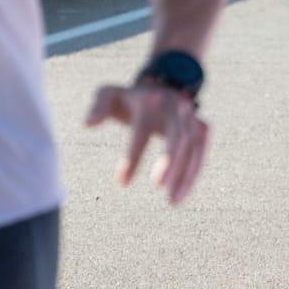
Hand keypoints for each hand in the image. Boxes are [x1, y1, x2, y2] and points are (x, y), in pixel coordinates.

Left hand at [85, 81, 208, 205]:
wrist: (157, 87)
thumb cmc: (126, 100)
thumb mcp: (108, 95)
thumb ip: (98, 107)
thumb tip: (88, 124)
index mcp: (149, 101)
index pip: (142, 130)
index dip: (133, 156)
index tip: (122, 183)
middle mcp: (174, 106)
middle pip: (176, 133)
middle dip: (170, 159)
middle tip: (158, 185)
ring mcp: (190, 115)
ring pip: (193, 145)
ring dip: (186, 172)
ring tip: (173, 202)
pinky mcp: (201, 125)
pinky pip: (200, 150)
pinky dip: (194, 171)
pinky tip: (182, 193)